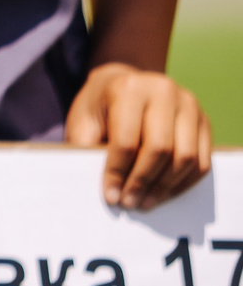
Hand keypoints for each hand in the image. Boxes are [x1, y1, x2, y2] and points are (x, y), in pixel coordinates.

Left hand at [68, 62, 211, 208]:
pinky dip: (183, 183)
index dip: (117, 172)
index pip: (126, 139)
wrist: (124, 83)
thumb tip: (103, 185)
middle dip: (142, 182)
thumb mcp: (83, 118)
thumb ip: (86, 146)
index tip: (110, 196)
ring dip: (164, 187)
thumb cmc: (100, 105)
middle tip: (128, 203)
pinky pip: (201, 161)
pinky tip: (164, 194)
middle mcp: (163, 91)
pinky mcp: (204, 122)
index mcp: (129, 88)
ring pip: (185, 158)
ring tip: (145, 202)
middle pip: (160, 149)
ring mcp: (189, 105)